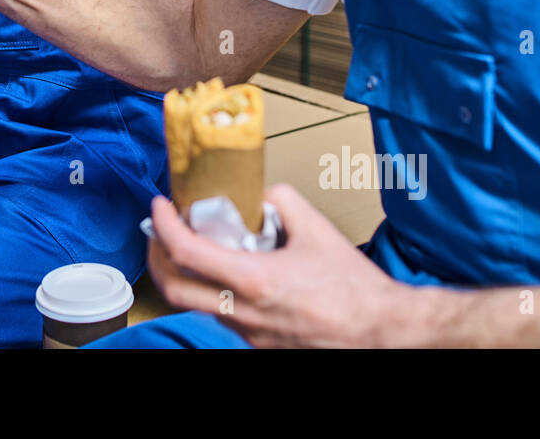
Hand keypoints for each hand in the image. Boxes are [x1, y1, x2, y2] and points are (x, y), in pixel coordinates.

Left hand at [146, 184, 412, 347]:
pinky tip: (228, 277)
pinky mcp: (258, 348)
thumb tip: (257, 191)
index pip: (186, 253)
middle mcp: (243, 314)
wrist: (383, 333)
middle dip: (156, 256)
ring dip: (185, 276)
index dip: (163, 225)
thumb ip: (281, 200)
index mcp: (255, 281)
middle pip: (173, 289)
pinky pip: (222, 318)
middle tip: (159, 232)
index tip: (160, 206)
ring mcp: (248, 336)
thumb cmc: (354, 286)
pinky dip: (213, 294)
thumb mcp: (318, 228)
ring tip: (194, 250)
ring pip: (196, 306)